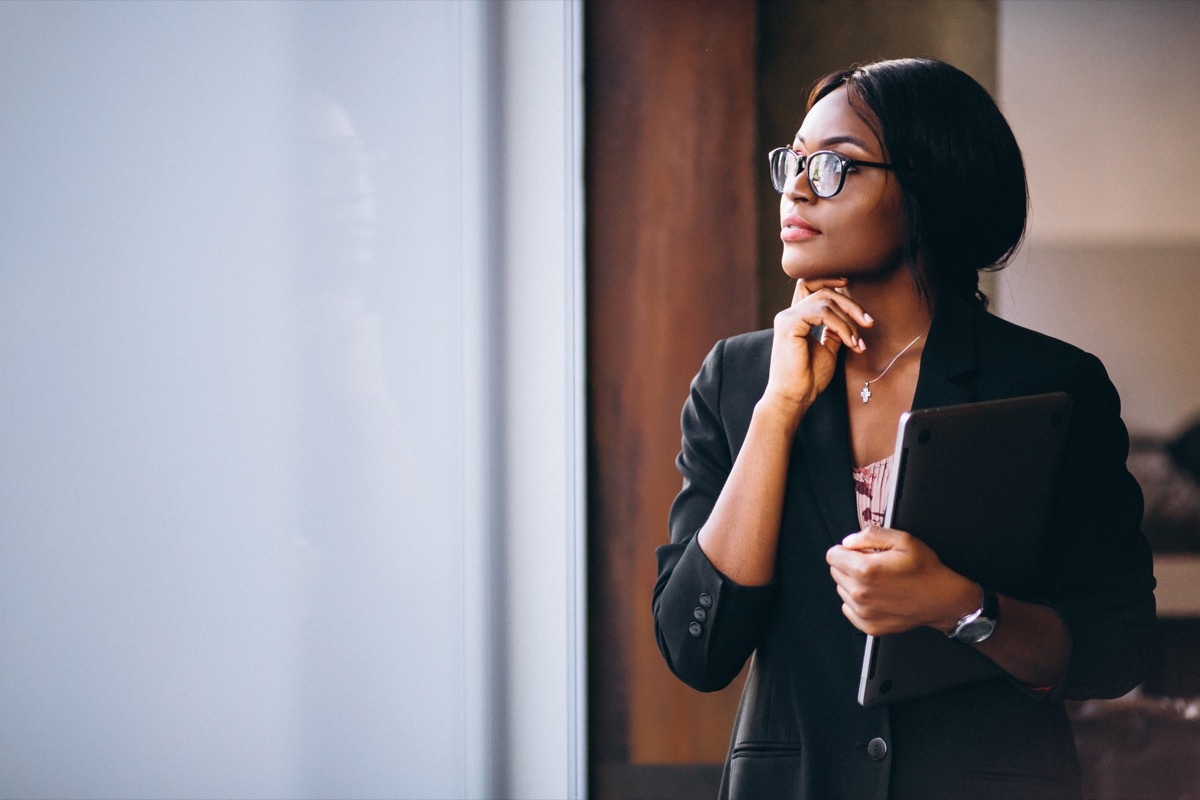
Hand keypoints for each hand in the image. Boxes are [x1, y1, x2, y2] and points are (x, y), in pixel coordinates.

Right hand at [762, 278, 871, 416]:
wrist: (796, 396)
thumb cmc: (809, 377)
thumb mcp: (828, 349)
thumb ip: (834, 331)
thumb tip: (848, 320)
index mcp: (796, 318)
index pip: (809, 285)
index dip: (829, 278)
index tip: (849, 283)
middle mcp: (789, 314)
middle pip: (823, 290)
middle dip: (850, 304)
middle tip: (869, 321)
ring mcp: (787, 317)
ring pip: (825, 300)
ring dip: (849, 320)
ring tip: (857, 342)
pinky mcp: (788, 324)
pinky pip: (821, 313)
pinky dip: (841, 326)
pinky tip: (849, 342)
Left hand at [825, 525, 977, 635]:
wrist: (942, 600)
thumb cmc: (925, 570)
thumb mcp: (903, 540)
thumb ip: (870, 535)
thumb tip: (848, 541)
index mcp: (865, 570)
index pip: (832, 555)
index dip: (846, 550)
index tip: (859, 552)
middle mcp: (860, 593)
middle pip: (835, 571)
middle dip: (850, 565)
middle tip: (874, 565)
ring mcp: (863, 612)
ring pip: (842, 589)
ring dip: (854, 583)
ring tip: (879, 581)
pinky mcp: (868, 625)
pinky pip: (848, 608)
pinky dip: (859, 602)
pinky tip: (878, 596)